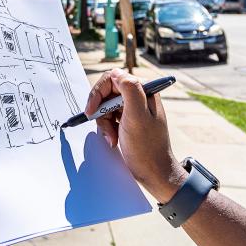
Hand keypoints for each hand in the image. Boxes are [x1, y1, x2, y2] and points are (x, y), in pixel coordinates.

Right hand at [85, 69, 186, 203]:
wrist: (153, 173)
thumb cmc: (147, 148)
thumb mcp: (138, 117)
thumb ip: (130, 90)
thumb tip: (117, 72)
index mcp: (143, 91)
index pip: (113, 78)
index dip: (99, 92)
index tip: (92, 110)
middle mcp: (138, 97)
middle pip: (107, 93)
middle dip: (101, 111)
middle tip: (104, 128)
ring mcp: (132, 109)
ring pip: (105, 106)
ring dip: (104, 123)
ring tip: (112, 137)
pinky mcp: (127, 120)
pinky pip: (109, 118)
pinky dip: (107, 128)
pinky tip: (113, 139)